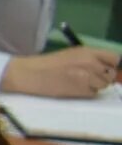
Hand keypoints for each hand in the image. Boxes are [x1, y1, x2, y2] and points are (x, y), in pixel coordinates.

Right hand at [4, 45, 118, 97]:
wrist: (30, 74)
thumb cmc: (48, 64)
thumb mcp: (72, 54)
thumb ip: (90, 59)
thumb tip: (107, 68)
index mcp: (87, 51)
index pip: (114, 58)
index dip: (111, 65)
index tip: (104, 69)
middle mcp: (90, 63)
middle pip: (110, 74)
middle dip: (103, 77)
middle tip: (89, 78)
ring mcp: (87, 77)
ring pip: (103, 85)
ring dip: (95, 86)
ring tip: (78, 83)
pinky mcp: (81, 90)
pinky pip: (93, 93)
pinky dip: (86, 93)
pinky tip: (73, 88)